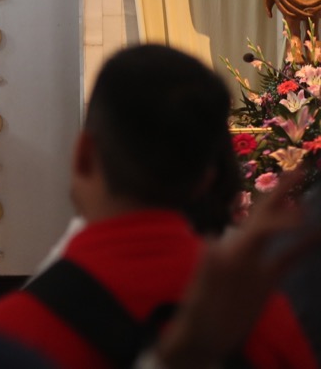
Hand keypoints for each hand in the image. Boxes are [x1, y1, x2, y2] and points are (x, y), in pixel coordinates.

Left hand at [151, 168, 320, 368]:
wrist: (201, 339)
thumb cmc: (197, 317)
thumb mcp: (202, 291)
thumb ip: (208, 269)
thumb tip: (211, 244)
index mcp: (229, 251)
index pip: (258, 225)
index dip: (279, 218)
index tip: (301, 213)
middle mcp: (243, 252)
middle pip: (265, 215)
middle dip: (281, 190)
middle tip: (301, 166)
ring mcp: (255, 264)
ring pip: (277, 232)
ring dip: (293, 212)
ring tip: (307, 190)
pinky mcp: (264, 280)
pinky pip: (288, 258)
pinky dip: (304, 246)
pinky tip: (320, 234)